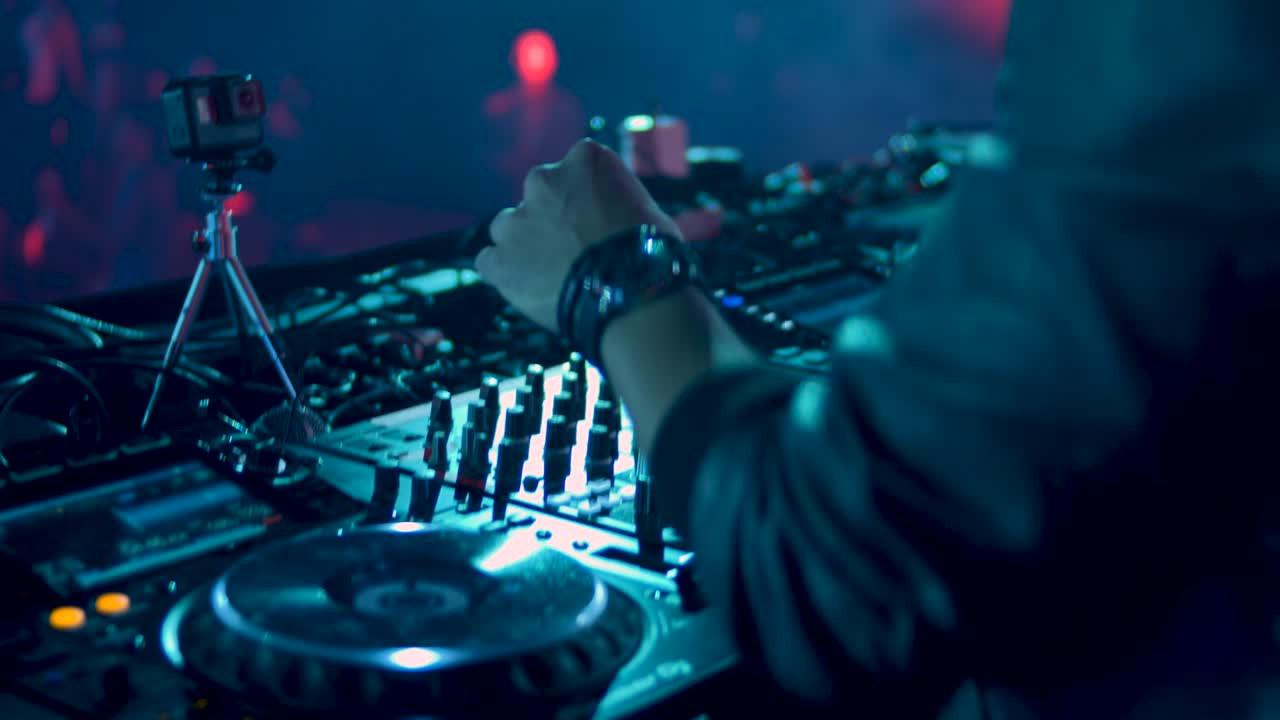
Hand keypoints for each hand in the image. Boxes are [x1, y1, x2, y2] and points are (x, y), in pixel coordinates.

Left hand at [476, 139, 680, 331]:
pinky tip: (526, 286)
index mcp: (584, 159)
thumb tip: (615, 215)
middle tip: (572, 248)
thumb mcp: (646, 209)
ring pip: (509, 228)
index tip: (594, 219)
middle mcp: (544, 180)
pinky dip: (503, 273)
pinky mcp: (499, 259)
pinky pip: (490, 262)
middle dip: (551, 218)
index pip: (576, 169)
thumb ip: (616, 202)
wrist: (630, 294)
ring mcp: (517, 220)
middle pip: (539, 194)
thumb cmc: (650, 254)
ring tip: (550, 273)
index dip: (585, 198)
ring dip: (524, 244)